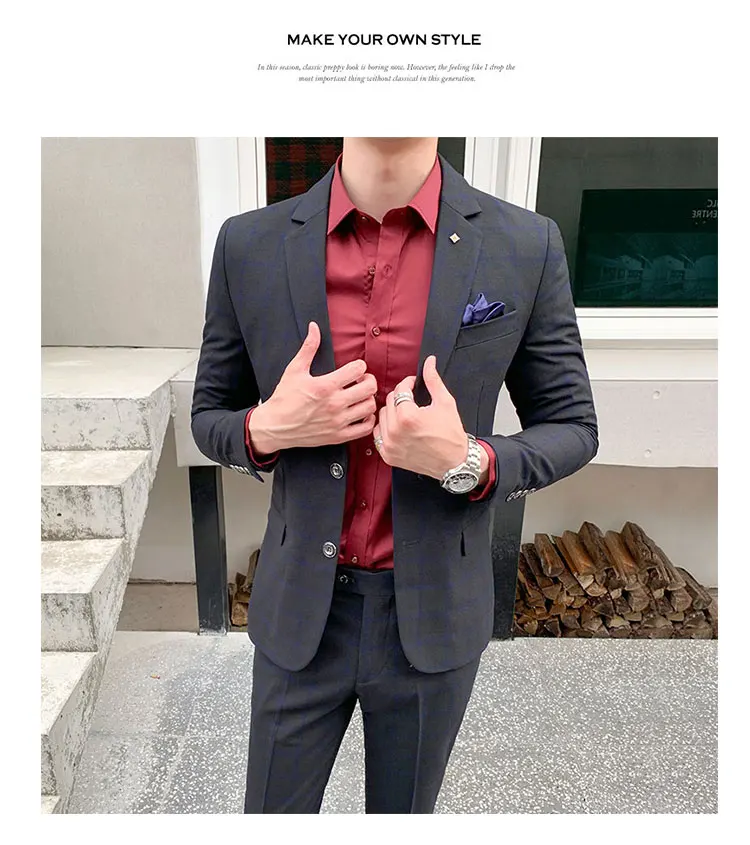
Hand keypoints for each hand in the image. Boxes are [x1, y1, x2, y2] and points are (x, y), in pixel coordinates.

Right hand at [248, 321, 377, 452]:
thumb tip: (314, 327)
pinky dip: (367, 419)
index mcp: (325, 386)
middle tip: (361, 381)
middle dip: (368, 380)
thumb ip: (308, 348)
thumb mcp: (294, 370)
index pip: (358, 369)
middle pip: (369, 388)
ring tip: (360, 396)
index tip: (353, 368)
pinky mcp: (338, 436)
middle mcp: (334, 404)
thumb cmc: (284, 398)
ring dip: (368, 399)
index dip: (359, 365)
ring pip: (370, 407)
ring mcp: (337, 422)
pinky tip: (360, 413)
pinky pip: (365, 428)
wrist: (274, 427)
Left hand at [372, 355, 487, 480]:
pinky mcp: (388, 455)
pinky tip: (398, 427)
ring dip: (392, 412)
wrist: (454, 463)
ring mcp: (390, 445)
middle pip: (389, 401)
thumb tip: (429, 362)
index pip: (400, 390)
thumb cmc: (451, 434)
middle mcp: (395, 431)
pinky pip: (378, 434)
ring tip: (406, 413)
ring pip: (382, 416)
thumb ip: (433, 380)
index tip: (414, 384)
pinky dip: (386, 429)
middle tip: (412, 399)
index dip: (409, 383)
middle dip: (400, 397)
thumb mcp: (445, 402)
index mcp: (408, 417)